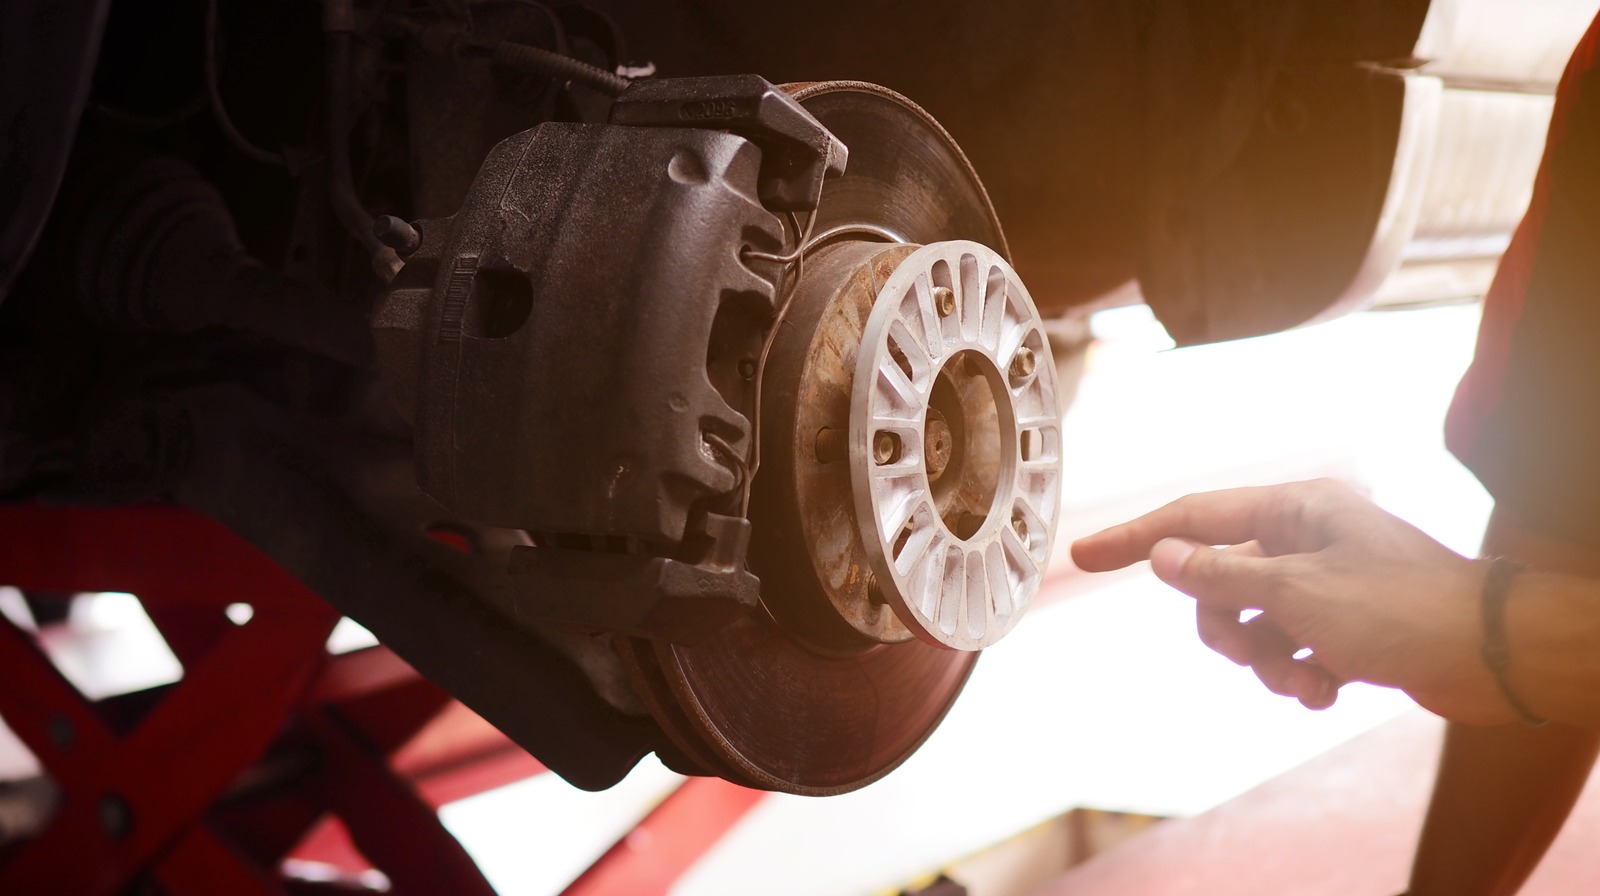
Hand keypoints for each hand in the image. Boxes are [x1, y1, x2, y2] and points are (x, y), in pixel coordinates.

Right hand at [1071, 479, 1512, 722]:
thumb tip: (1162, 556)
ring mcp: (1322, 583)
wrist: (1489, 656)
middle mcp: (1304, 539)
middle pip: (1218, 582)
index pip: (1193, 517)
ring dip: (1268, 663)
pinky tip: (1330, 689)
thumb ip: (1220, 575)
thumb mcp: (1296, 593)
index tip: (1083, 555)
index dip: (1134, 538)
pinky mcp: (1342, 625)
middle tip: (1249, 654)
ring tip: (1306, 681)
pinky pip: (1287, 650)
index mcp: (1294, 510)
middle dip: (1227, 630)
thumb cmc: (1401, 607)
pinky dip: (1298, 675)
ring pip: (1251, 625)